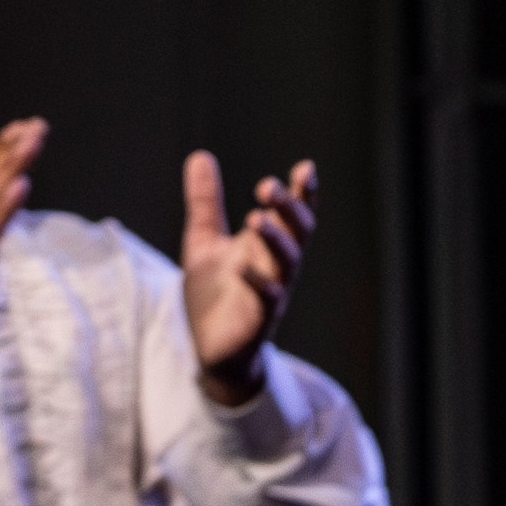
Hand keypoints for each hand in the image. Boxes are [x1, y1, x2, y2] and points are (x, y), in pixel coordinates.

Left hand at [181, 153, 316, 403]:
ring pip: (286, 261)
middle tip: (267, 186)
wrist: (212, 350)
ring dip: (275, 238)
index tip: (305, 167)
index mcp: (267, 243)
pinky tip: (242, 267)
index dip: (303, 192)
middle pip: (296, 231)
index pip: (293, 213)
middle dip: (288, 207)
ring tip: (254, 216)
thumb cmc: (214, 293)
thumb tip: (200, 155)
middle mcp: (277, 264)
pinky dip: (258, 282)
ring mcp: (272, 290)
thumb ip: (206, 202)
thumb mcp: (203, 241)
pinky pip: (267, 298)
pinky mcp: (258, 319)